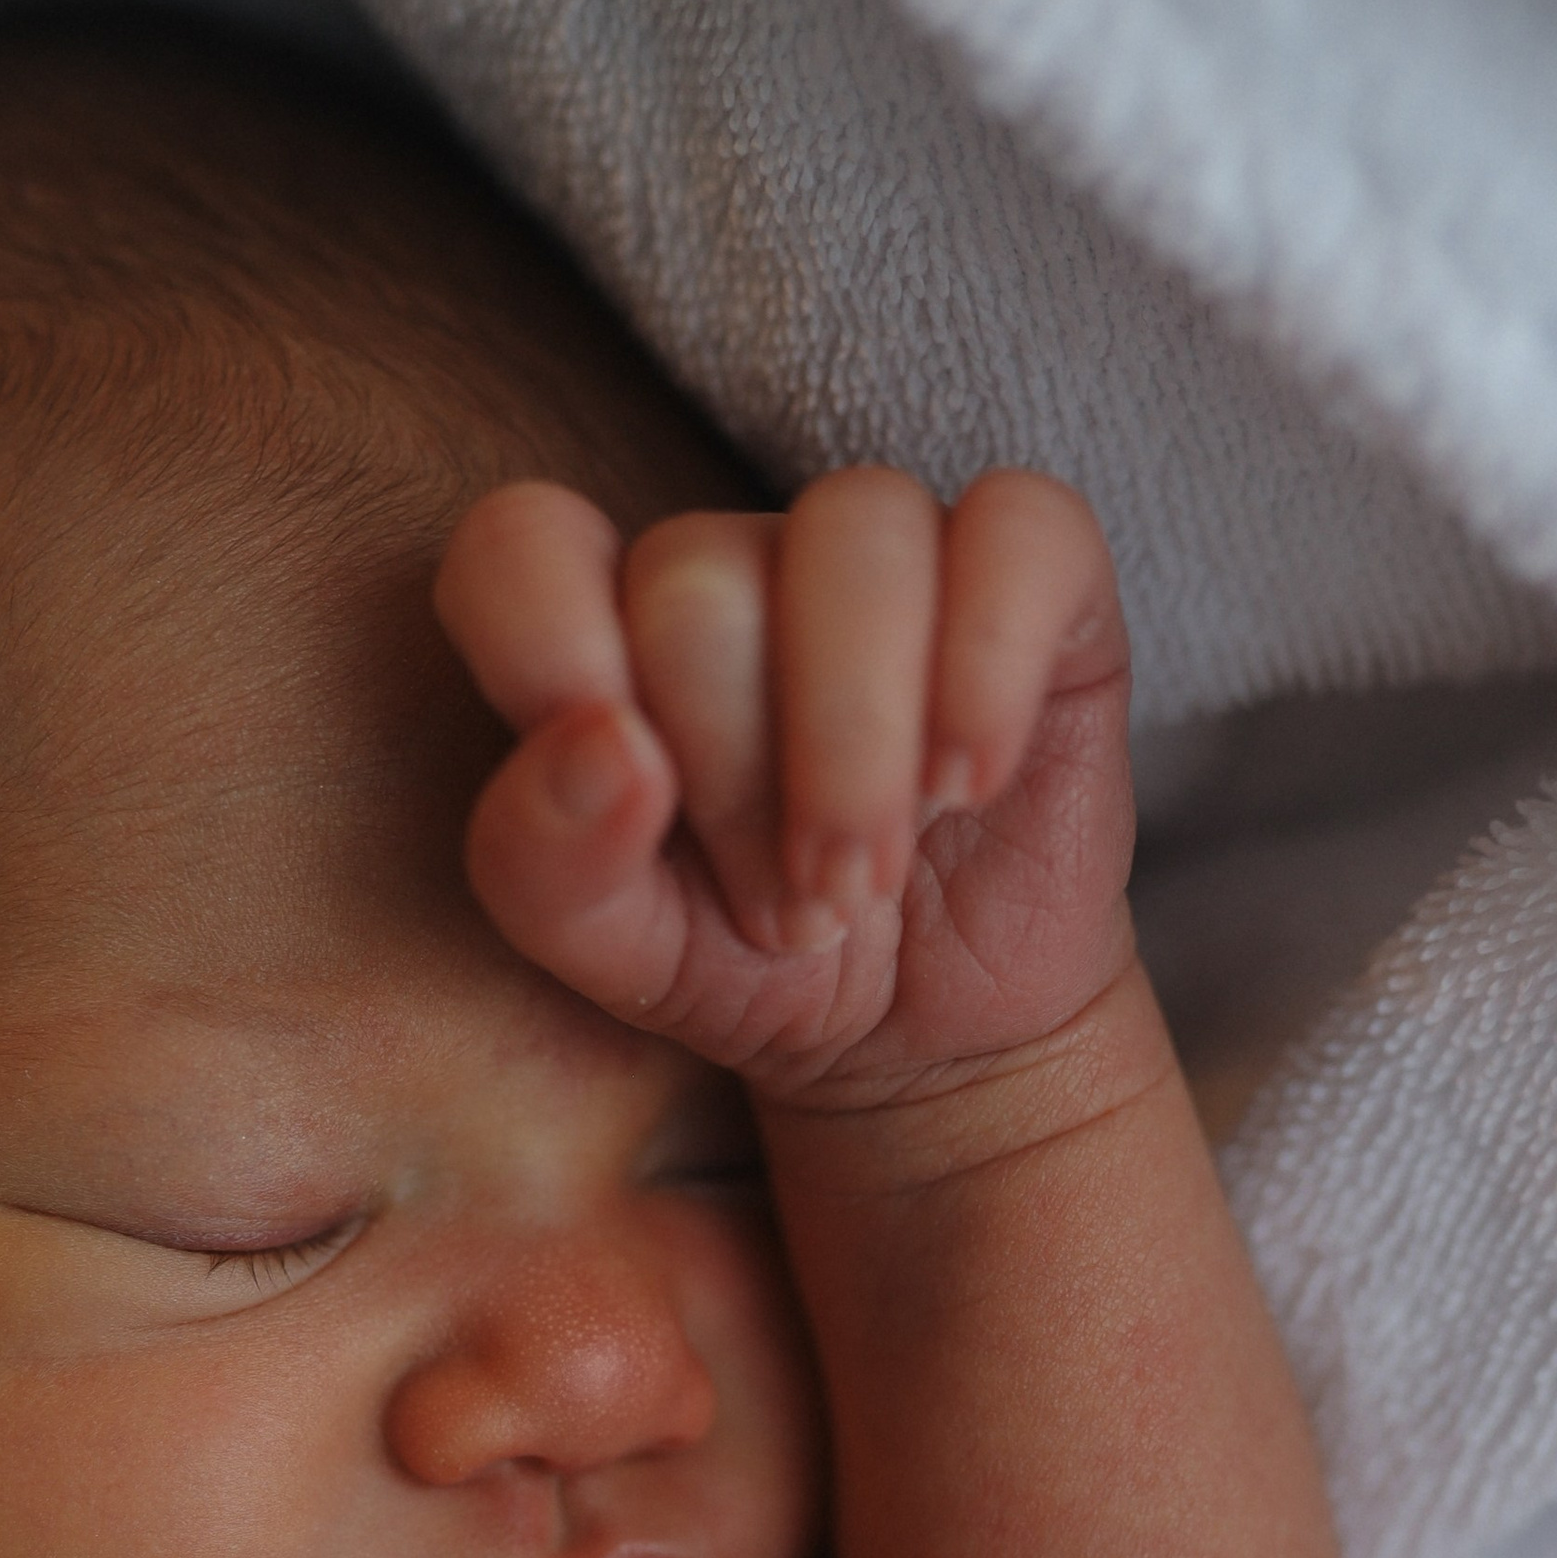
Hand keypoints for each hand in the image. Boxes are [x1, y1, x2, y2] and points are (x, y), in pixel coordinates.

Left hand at [435, 468, 1134, 1107]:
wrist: (932, 1028)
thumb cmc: (754, 966)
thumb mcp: (626, 959)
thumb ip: (547, 864)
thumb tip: (605, 748)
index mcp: (603, 629)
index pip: (523, 545)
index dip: (547, 642)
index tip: (622, 787)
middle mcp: (735, 562)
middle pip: (695, 581)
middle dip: (739, 783)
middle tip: (789, 915)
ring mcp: (884, 551)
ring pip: (853, 534)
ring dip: (856, 739)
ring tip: (869, 879)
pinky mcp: (1033, 569)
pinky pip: (1018, 530)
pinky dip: (989, 663)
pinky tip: (971, 782)